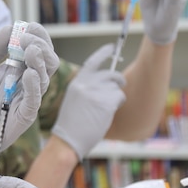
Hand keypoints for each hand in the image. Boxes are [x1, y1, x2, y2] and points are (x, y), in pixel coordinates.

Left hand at [0, 22, 58, 170]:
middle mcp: (26, 80)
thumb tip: (11, 28)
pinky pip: (35, 99)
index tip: (25, 27)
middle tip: (26, 39)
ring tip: (29, 50)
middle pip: (47, 58)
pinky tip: (29, 74)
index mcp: (16, 67)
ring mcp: (27, 97)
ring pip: (45, 76)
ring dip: (40, 61)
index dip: (35, 34)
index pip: (36, 46)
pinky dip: (34, 86)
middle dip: (40, 44)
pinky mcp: (24, 115)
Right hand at [51, 44, 126, 159]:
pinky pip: (119, 97)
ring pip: (116, 87)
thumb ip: (87, 88)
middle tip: (120, 84)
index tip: (112, 47)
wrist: (67, 140)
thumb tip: (105, 83)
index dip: (104, 53)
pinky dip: (118, 103)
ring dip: (116, 96)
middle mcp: (86, 84)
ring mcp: (96, 93)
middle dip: (118, 80)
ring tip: (106, 108)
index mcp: (77, 82)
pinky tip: (109, 112)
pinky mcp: (105, 103)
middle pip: (111, 74)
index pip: (93, 62)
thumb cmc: (71, 125)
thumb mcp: (74, 99)